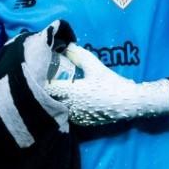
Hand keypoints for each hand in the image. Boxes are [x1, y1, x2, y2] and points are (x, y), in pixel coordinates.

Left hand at [46, 43, 168, 125]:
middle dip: (48, 91)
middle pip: (52, 99)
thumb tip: (67, 46)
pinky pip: (69, 115)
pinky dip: (67, 108)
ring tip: (57, 91)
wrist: (129, 103)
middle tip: (47, 81)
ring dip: (57, 101)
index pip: (49, 88)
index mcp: (71, 92)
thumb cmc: (111, 84)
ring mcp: (77, 117)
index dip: (43, 81)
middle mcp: (71, 107)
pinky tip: (71, 101)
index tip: (39, 74)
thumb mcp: (95, 67)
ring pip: (60, 108)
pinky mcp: (84, 122)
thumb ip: (79, 56)